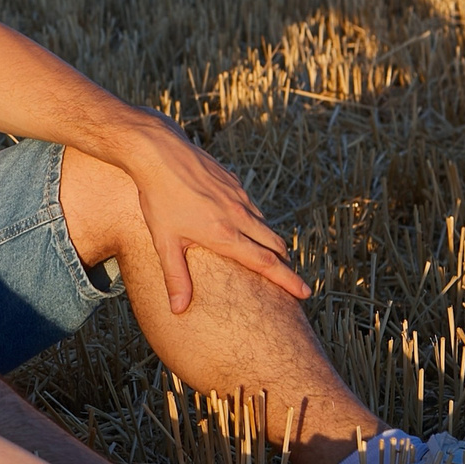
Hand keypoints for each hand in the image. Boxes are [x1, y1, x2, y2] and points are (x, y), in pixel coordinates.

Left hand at [122, 120, 310, 313]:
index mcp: (225, 235)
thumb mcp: (164, 242)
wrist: (160, 153)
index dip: (288, 280)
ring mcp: (239, 196)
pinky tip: (246, 227)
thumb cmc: (159, 198)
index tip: (305, 292)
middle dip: (285, 264)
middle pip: (275, 245)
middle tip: (291, 281)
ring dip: (271, 243)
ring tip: (271, 258)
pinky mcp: (234, 182)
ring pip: (265, 225)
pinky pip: (253, 207)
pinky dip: (256, 222)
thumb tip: (178, 310)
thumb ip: (176, 278)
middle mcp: (239, 216)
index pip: (266, 263)